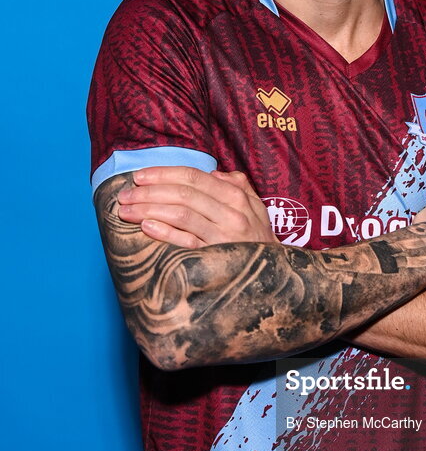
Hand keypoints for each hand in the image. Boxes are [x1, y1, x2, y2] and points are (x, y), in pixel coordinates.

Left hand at [116, 166, 275, 247]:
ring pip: (180, 215)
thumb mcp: (256, 209)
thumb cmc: (259, 240)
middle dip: (148, 192)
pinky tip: (146, 227)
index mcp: (236, 197)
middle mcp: (231, 213)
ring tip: (126, 211)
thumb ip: (238, 186)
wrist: (276, 277)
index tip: (140, 176)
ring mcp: (223, 236)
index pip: (194, 178)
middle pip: (182, 194)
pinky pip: (186, 242)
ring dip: (148, 210)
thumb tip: (215, 174)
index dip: (163, 174)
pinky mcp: (215, 257)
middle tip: (125, 195)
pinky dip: (164, 233)